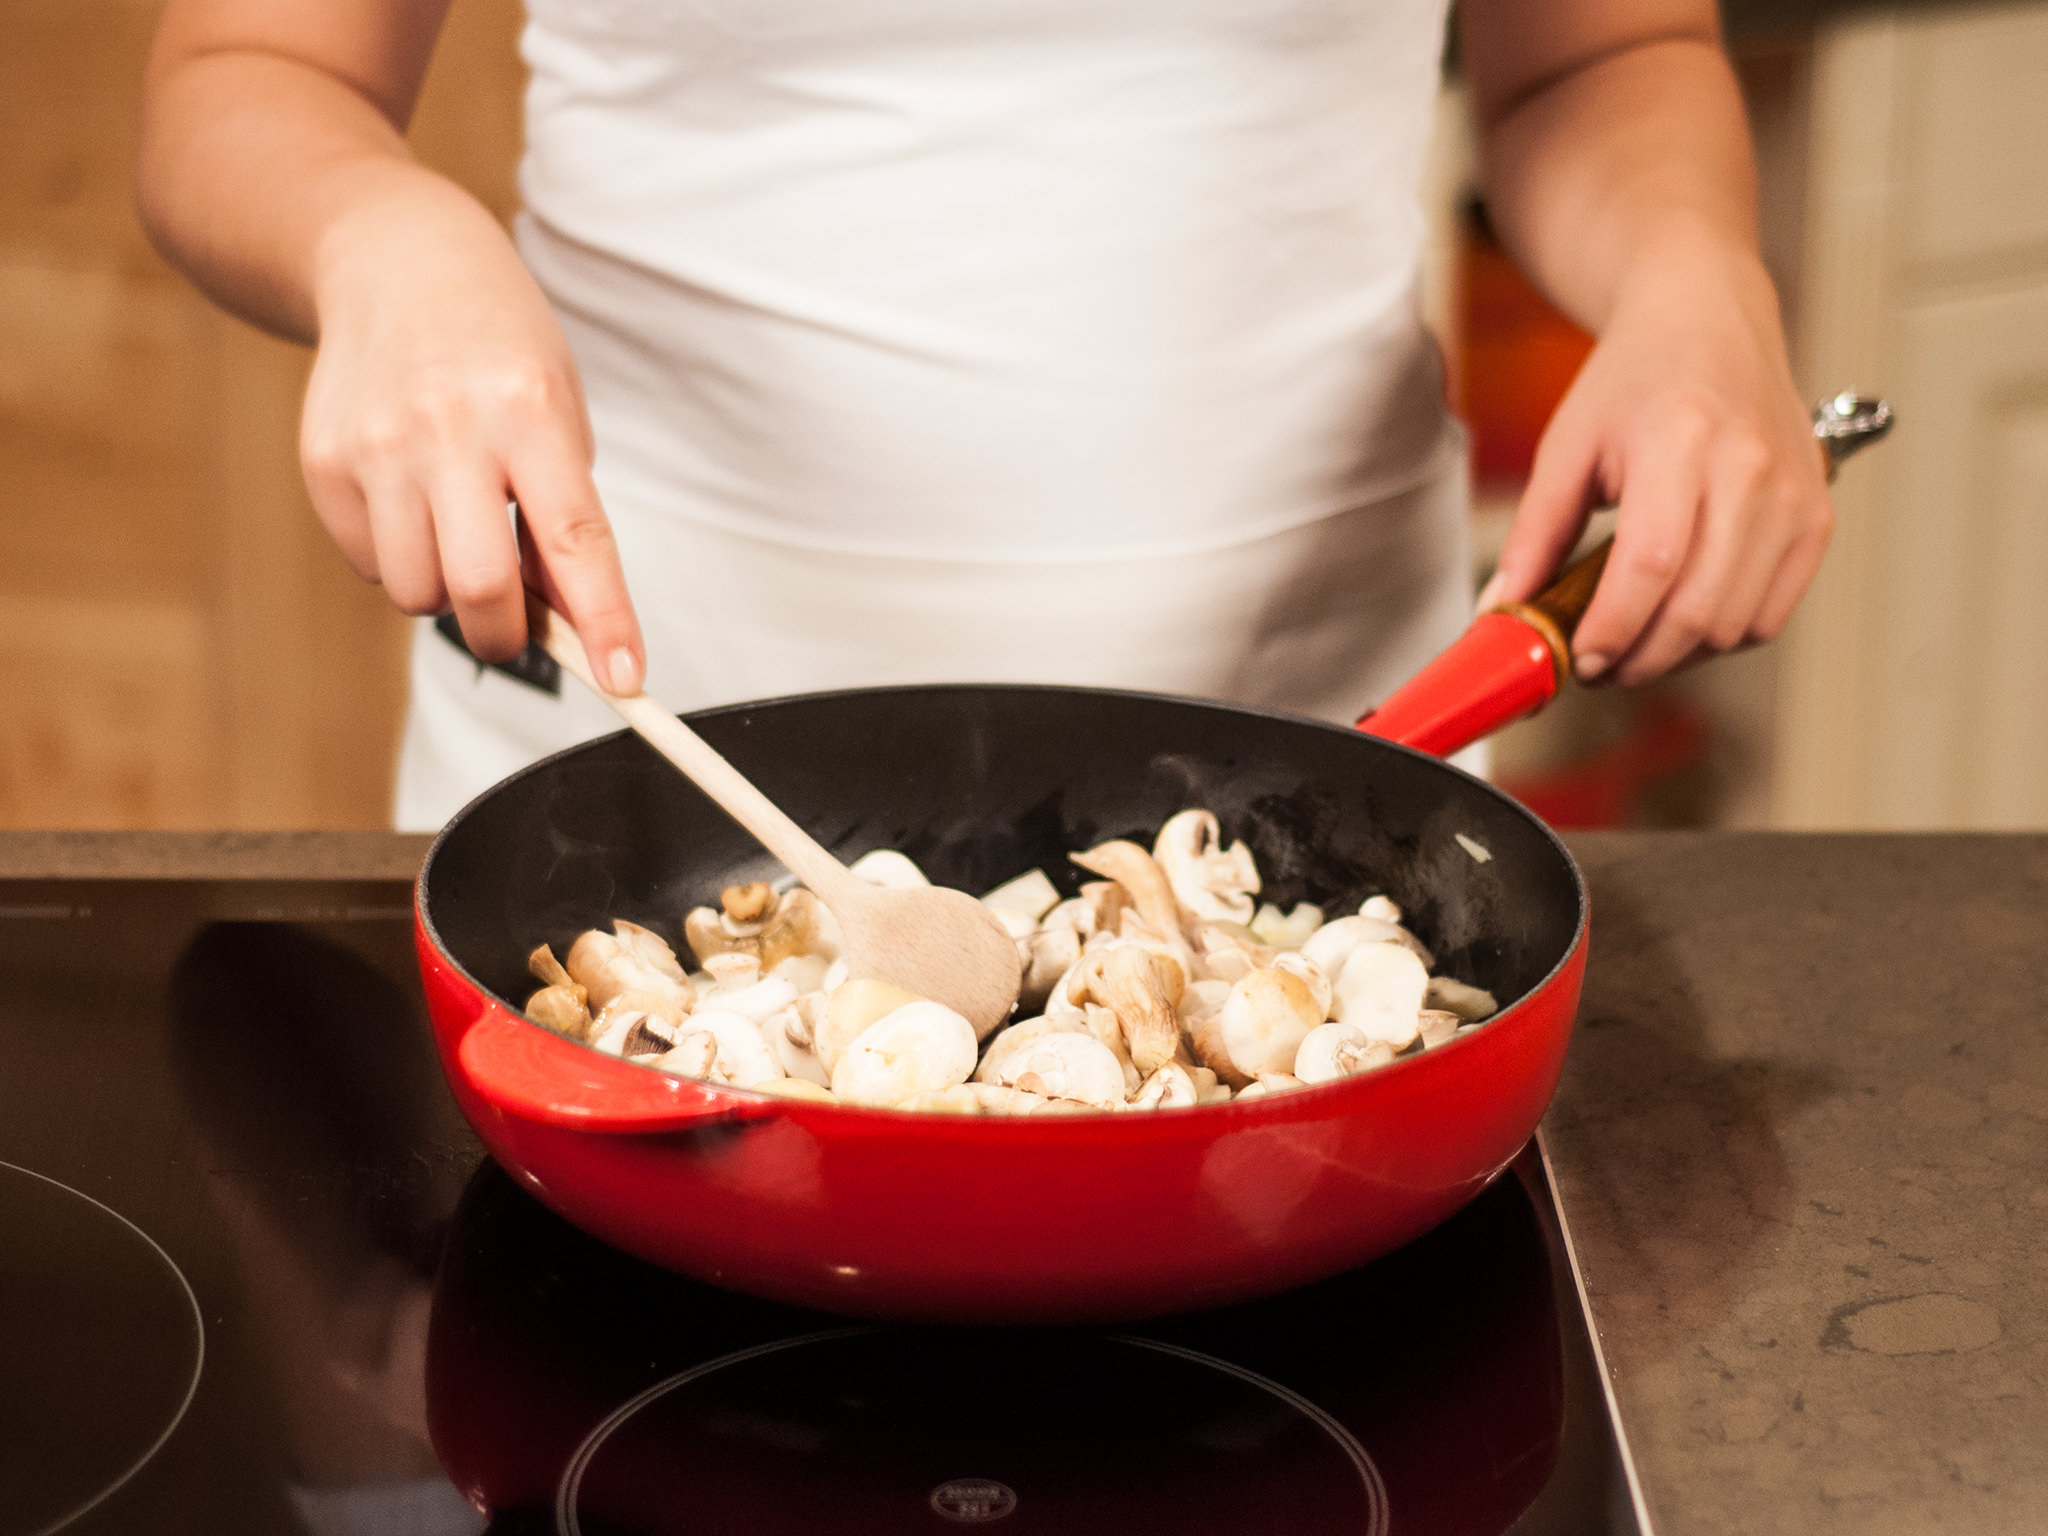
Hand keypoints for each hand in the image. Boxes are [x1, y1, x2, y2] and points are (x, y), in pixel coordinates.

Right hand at [298, 186, 643, 691]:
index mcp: (531, 411)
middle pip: (479, 586)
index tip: (626, 679)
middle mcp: (450, 428)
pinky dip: (398, 560)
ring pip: (416, 591)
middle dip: (507, 634)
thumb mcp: (559, 412)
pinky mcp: (323, 461)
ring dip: (447, 594)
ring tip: (459, 532)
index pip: (576, 540)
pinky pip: (368, 564)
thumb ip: (564, 516)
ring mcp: (378, 446)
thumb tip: (567, 625)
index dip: (603, 620)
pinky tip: (411, 503)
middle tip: (519, 627)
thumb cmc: (499, 351)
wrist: (395, 263)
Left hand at [1477, 239, 1830, 686]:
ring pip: (1737, 624)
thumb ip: (1533, 534)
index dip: (1613, 629)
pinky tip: (1684, 617)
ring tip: (1635, 642)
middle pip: (1699, 609)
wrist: (1707, 321)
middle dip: (1640, 658)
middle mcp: (1751, 470)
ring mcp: (1794, 496)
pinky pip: (1773, 614)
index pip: (1651, 566)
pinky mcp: (1817, 517)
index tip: (1581, 658)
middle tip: (1599, 664)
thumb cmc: (1637, 378)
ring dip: (1679, 654)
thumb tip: (1504, 610)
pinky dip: (1725, 636)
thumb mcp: (1566, 446)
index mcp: (1681, 441)